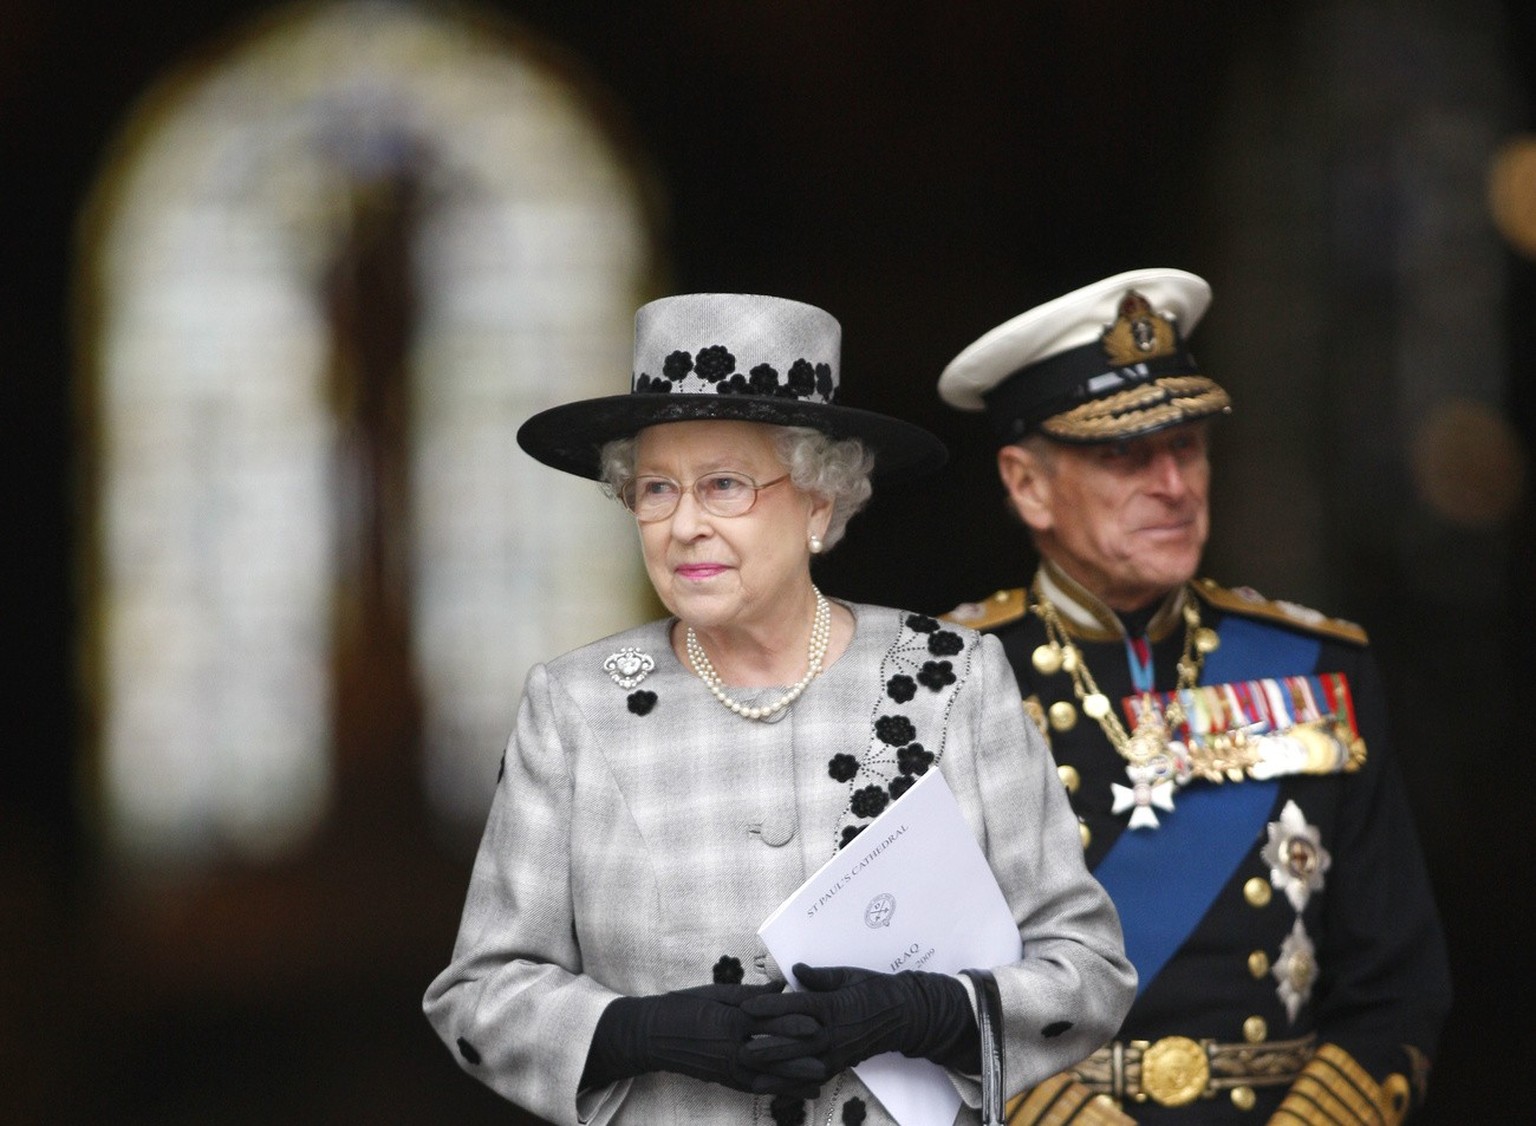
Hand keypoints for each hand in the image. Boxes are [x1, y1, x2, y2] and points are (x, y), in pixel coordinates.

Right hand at [582, 981, 825, 1096]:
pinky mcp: (723, 1079)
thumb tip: (782, 987)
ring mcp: (726, 1067)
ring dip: (793, 1080)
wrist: (651, 1035)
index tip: (815, 1023)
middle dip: (800, 1059)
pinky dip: (776, 1090)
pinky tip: (795, 1092)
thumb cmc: (683, 1006)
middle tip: (828, 1059)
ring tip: (819, 1081)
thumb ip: (750, 993)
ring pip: (766, 1077)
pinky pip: (753, 1087)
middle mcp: (730, 1047)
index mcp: (728, 1020)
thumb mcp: (715, 993)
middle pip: (772, 1055)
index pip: (766, 1023)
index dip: (792, 1024)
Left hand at [740, 964, 978, 1077]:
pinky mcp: (840, 1064)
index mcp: (834, 1005)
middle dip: (766, 1044)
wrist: (905, 1015)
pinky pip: (813, 1075)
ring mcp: (838, 1051)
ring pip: (801, 1062)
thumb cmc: (875, 989)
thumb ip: (820, 976)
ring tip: (749, 1071)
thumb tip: (794, 971)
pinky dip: (793, 1082)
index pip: (797, 1006)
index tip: (746, 1006)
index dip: (770, 1007)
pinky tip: (774, 1086)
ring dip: (775, 1068)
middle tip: (740, 1046)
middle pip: (794, 1040)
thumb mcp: (848, 975)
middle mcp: (834, 1031)